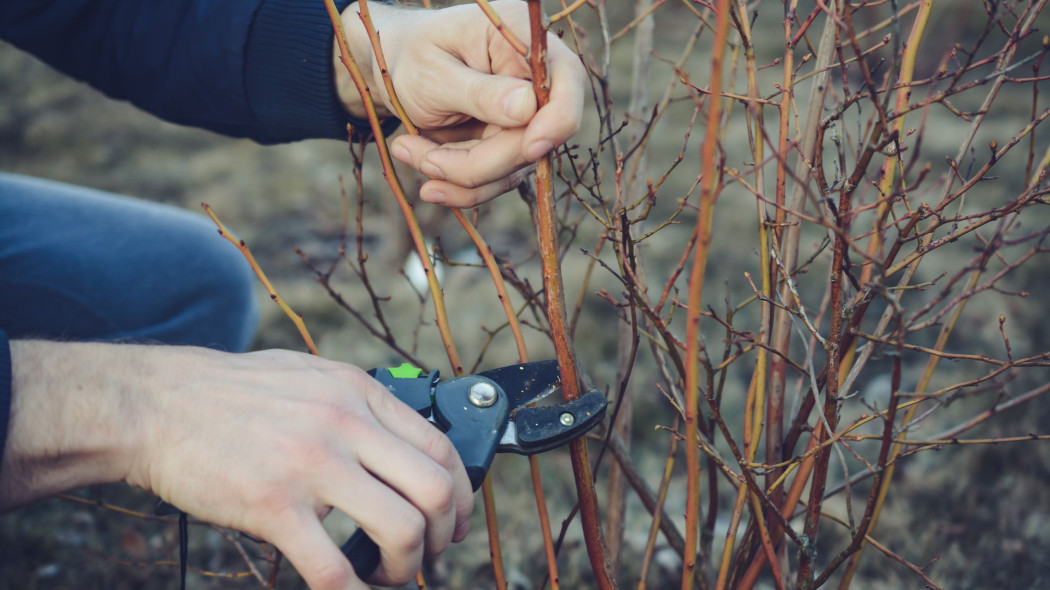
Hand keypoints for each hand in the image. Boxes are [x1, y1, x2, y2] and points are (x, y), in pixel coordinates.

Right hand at [0, 341, 473, 588]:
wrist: (155, 404)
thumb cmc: (230, 394)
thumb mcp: (309, 376)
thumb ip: (357, 405)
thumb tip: (400, 444)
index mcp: (358, 393)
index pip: (441, 447)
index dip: (460, 495)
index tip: (452, 522)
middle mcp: (345, 423)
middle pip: (435, 491)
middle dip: (442, 537)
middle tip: (428, 558)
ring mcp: (312, 464)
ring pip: (400, 529)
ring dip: (405, 567)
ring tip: (388, 577)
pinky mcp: (273, 505)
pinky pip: (334, 568)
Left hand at [335, 0, 584, 207]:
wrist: (398, 69)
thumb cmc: (413, 57)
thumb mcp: (434, 71)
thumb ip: (480, 92)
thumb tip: (528, 108)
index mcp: (524, 38)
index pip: (567, 80)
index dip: (557, 120)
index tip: (529, 148)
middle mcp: (536, 80)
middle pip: (533, 140)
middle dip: (475, 162)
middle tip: (414, 155)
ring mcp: (527, 119)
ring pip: (511, 169)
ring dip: (455, 174)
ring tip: (405, 150)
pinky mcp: (511, 147)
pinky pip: (494, 180)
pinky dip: (456, 183)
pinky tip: (421, 167)